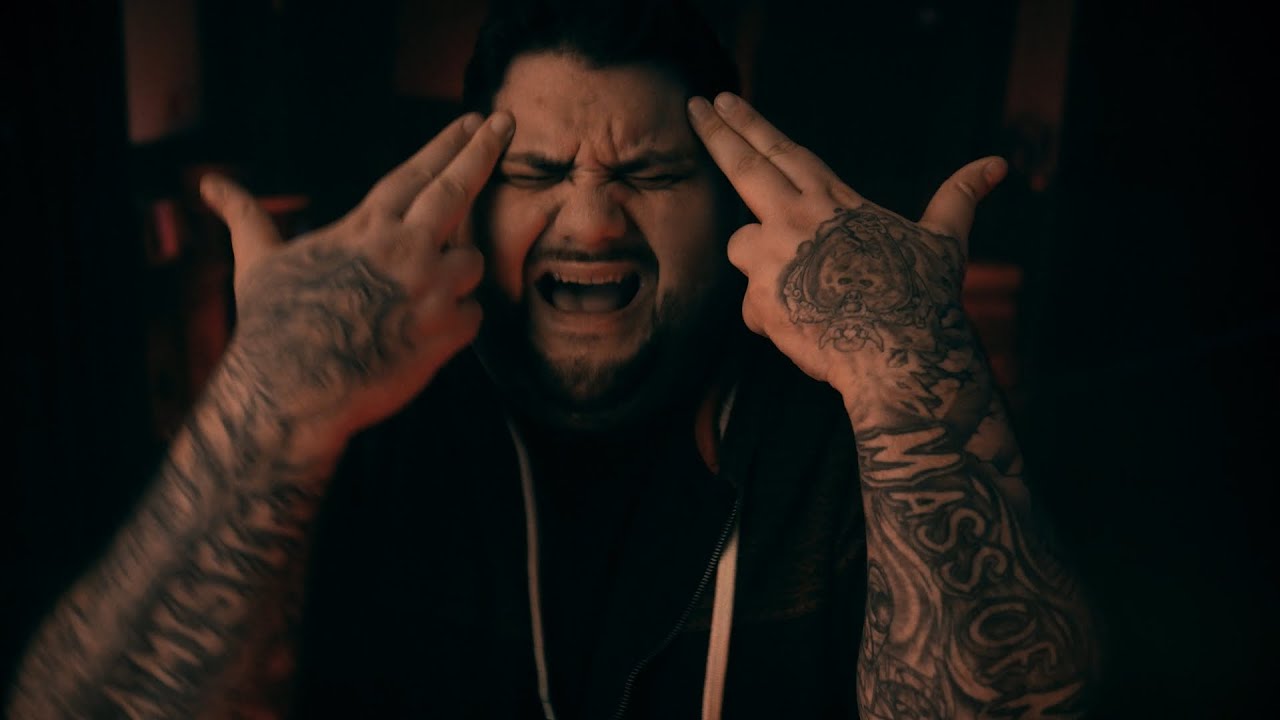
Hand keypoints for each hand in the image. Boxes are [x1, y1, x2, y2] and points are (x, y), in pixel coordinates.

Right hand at [200, 112, 514, 446]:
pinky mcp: (446, 333)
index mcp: (367, 227)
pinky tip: (426, 334)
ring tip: (420, 294)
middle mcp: (406, 249)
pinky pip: (474, 315)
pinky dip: (458, 321)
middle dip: (483, 151)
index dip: (448, 143)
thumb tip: (209, 185)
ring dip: (458, 271)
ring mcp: (431, 290)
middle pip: (458, 189)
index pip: (417, 172)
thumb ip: (246, 217)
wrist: (292, 392)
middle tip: (505, 122)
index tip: (475, 120)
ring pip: (474, 261)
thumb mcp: (257, 262)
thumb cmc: (272, 327)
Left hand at [687, 93, 1005, 397]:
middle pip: (744, 166)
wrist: (902, 353)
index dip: (753, 124)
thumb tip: (998, 164)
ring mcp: (774, 255)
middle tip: (695, 107)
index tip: (724, 101)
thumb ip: (960, 197)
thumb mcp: (945, 239)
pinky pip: (750, 307)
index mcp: (833, 200)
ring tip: (805, 293)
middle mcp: (797, 217)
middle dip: (717, 134)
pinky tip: (806, 331)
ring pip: (741, 247)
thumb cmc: (924, 298)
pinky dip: (771, 320)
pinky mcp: (759, 297)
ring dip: (760, 266)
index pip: (785, 151)